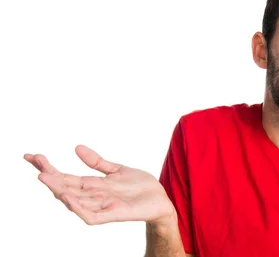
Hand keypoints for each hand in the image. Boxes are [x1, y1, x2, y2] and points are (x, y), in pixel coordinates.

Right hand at [24, 145, 174, 225]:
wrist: (161, 200)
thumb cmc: (140, 187)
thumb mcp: (117, 169)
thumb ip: (97, 162)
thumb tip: (76, 147)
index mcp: (93, 185)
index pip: (65, 176)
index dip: (49, 167)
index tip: (32, 156)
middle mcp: (93, 196)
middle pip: (65, 187)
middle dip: (49, 176)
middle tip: (36, 163)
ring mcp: (102, 206)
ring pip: (73, 201)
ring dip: (58, 190)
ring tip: (44, 177)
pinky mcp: (113, 215)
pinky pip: (90, 215)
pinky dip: (78, 208)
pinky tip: (68, 197)